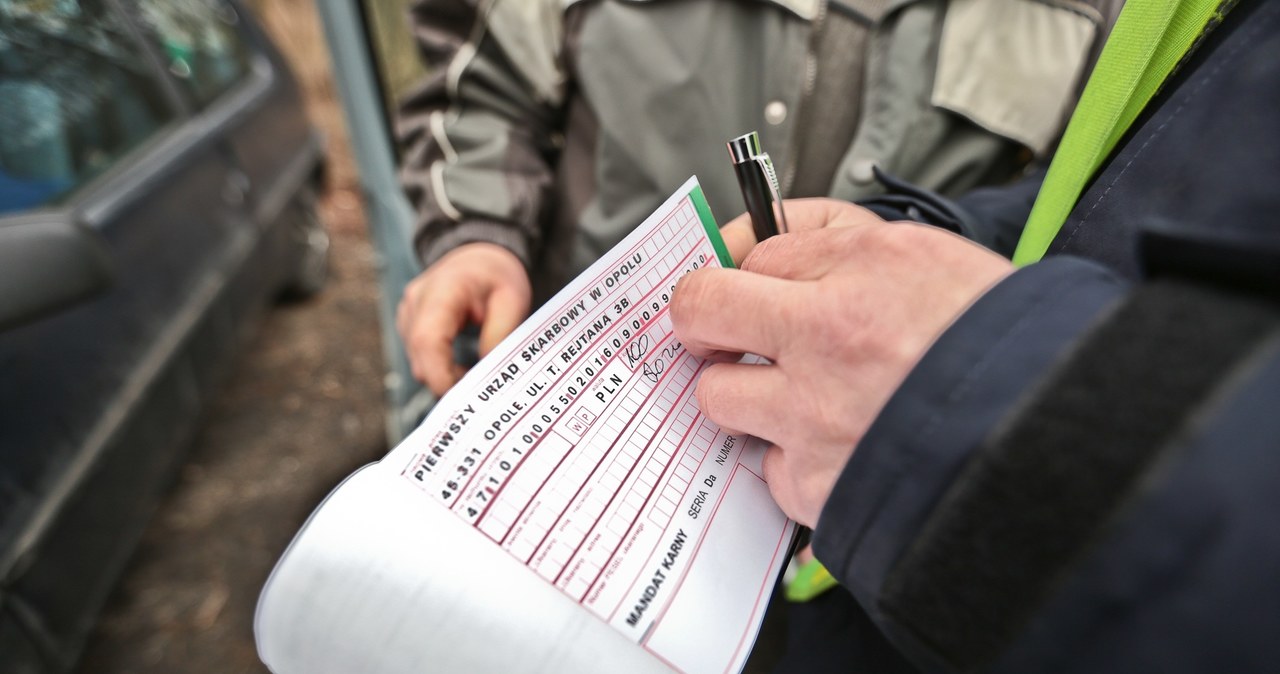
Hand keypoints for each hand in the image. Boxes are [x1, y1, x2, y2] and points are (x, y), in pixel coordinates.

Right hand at [397, 242, 531, 394]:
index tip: (464, 397)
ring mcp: (407, 313)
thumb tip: (487, 375)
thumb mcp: (512, 300)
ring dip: (444, 375)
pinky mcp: (408, 324)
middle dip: (448, 381)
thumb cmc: (496, 275)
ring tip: (475, 375)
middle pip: (420, 356)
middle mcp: (416, 301)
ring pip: (418, 361)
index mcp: (442, 289)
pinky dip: (439, 367)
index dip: (440, 374)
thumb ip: (499, 335)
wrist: (477, 255)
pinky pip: (419, 356)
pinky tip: (462, 367)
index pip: (427, 339)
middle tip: (481, 393)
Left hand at [671, 200, 1011, 526]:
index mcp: (860, 270)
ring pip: (719, 397)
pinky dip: (793, 461)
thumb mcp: (928, 253)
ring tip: (798, 397)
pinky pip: (768, 468)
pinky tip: (837, 448)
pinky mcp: (817, 486)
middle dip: (704, 320)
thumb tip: (762, 235)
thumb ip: (836, 235)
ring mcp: (814, 419)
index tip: (743, 277)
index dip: (742, 264)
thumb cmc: (999, 345)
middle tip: (725, 331)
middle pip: (701, 312)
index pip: (752, 249)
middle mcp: (828, 341)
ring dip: (744, 395)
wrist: (1052, 439)